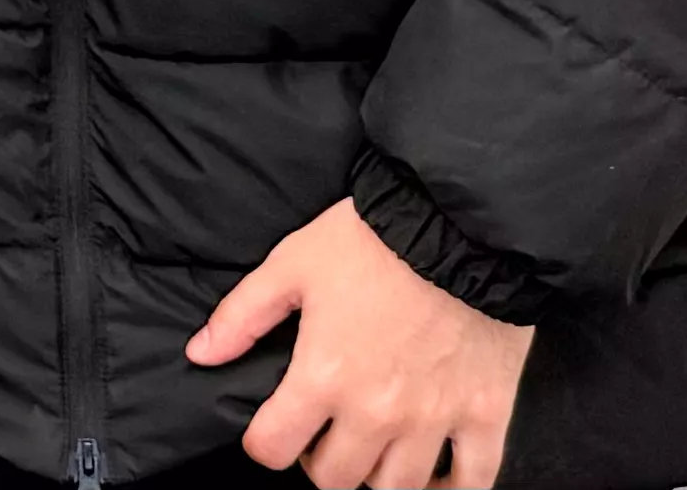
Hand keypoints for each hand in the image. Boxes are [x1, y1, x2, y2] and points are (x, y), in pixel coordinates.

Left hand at [189, 198, 533, 489]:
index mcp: (324, 376)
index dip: (263, 442)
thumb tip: (200, 353)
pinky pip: (474, 481)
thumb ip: (242, 315)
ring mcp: (434, 419)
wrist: (461, 223)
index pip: (271, 449)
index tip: (273, 428)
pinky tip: (437, 474)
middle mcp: (377, 412)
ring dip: (378, 478)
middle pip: (335, 481)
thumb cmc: (374, 240)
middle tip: (326, 435)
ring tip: (375, 451)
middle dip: (320, 464)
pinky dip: (455, 488)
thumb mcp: (292, 264)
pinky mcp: (485, 414)